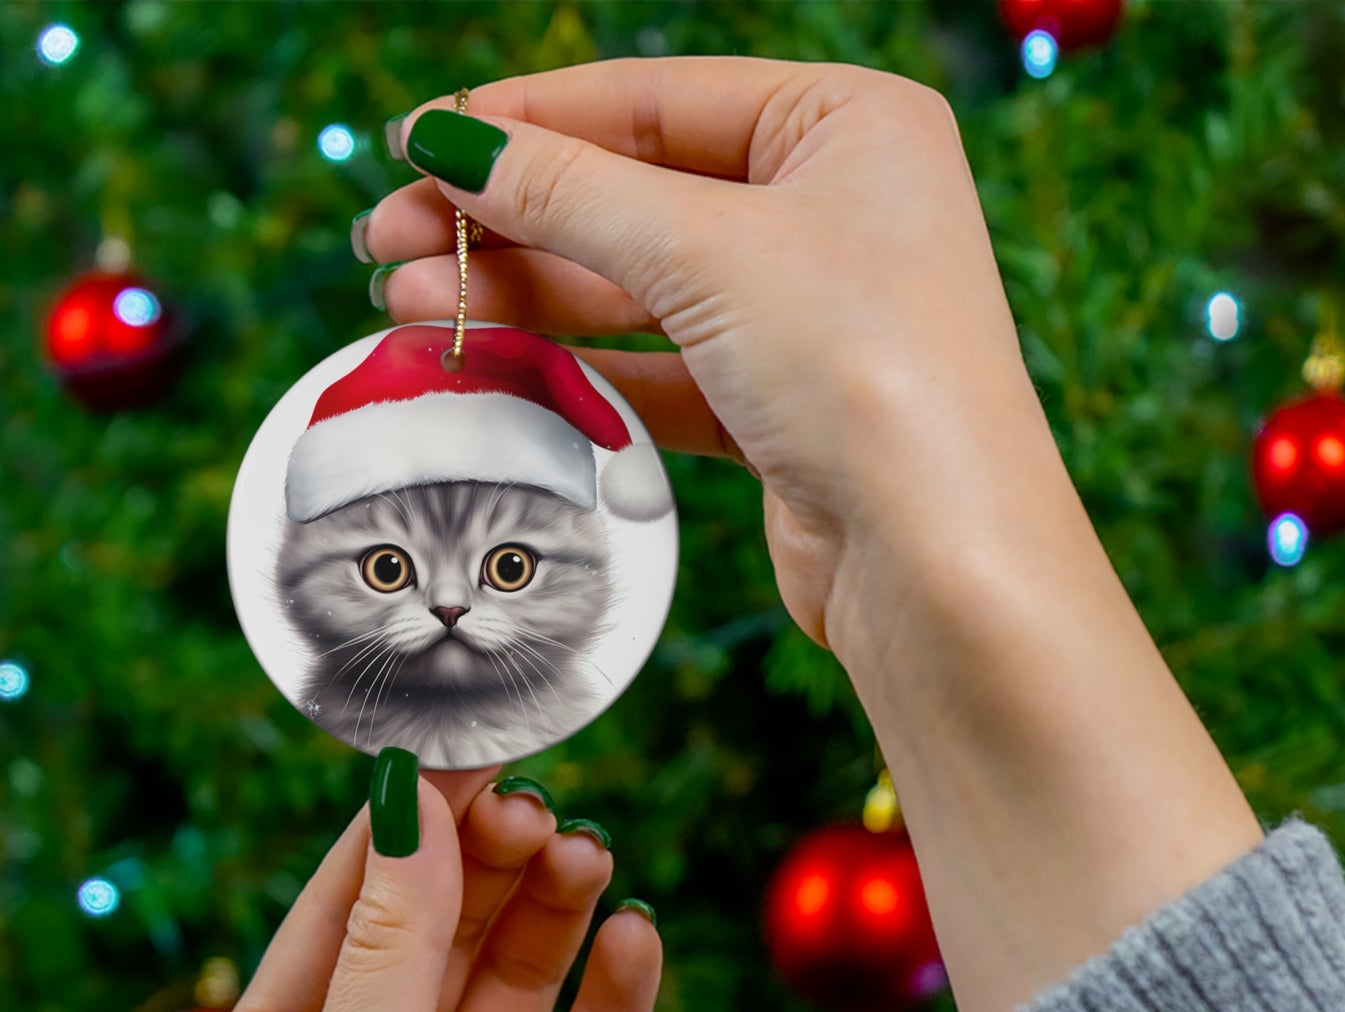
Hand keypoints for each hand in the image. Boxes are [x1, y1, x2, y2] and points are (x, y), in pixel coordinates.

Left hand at [201, 765, 661, 1011]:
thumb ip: (390, 946)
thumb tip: (408, 803)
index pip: (353, 902)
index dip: (409, 825)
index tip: (468, 751)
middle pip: (447, 928)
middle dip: (490, 862)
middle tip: (540, 808)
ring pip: (522, 977)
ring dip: (556, 911)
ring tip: (589, 857)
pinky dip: (617, 994)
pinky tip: (635, 939)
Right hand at [362, 60, 1262, 1011]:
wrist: (939, 561)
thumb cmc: (864, 370)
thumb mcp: (706, 252)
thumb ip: (570, 193)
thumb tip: (448, 144)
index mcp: (847, 126)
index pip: (655, 99)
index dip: (528, 122)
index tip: (418, 146)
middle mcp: (833, 211)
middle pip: (636, 197)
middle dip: (509, 222)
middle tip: (387, 243)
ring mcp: (807, 315)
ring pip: (638, 290)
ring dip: (525, 297)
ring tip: (410, 304)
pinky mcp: (781, 408)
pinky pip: (658, 367)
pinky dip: (578, 366)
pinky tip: (490, 363)